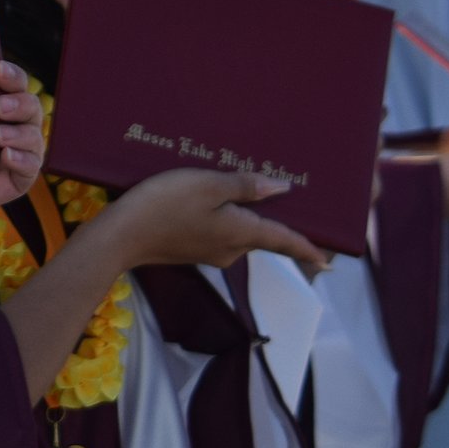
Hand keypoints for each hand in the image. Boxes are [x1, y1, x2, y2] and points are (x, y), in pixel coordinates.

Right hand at [68, 166, 329, 276]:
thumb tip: (281, 189)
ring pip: (239, 234)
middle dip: (275, 224)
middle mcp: (231, 250)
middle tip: (288, 204)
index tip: (328, 262)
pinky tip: (215, 203)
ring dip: (246, 219)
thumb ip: (245, 186)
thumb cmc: (164, 206)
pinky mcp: (190, 250)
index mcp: (242, 234)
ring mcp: (210, 253)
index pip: (284, 242)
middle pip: (262, 237)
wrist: (120, 237)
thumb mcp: (207, 186)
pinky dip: (225, 220)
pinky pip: (219, 233)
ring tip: (249, 195)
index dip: (308, 249)